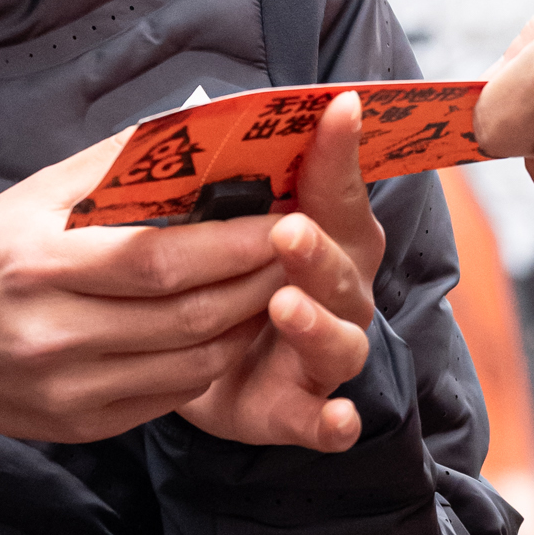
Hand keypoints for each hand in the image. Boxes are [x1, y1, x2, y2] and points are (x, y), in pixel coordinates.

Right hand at [0, 135, 306, 455]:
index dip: (230, 241)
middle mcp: (53, 334)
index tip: (281, 214)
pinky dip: (212, 360)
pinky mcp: (83, 424)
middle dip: (256, 278)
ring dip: (246, 322)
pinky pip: (171, 394)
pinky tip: (231, 328)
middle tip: (301, 247)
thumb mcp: (31, 197)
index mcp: (38, 264)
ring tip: (278, 284)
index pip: (158, 257)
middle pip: (184, 313)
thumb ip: (115, 166)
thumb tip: (198, 126)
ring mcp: (70, 388)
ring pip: (190, 361)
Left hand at [175, 90, 385, 452]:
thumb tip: (200, 110)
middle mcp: (338, 291)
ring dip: (318, 325)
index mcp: (325, 233)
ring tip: (285, 307)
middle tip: (286, 230)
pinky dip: (333, 424)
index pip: (336, 188)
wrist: (192, 357)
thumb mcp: (218, 217)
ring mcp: (324, 352)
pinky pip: (323, 420)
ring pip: (340, 341)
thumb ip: (221, 176)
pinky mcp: (299, 408)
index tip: (339, 110)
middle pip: (341, 269)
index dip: (338, 152)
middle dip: (315, 250)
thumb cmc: (219, 268)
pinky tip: (335, 422)